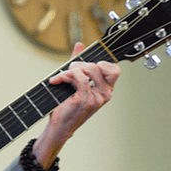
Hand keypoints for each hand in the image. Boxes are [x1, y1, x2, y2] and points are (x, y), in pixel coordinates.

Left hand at [33, 42, 120, 166]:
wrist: (59, 126)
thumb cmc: (67, 106)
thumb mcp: (74, 81)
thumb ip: (79, 63)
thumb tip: (80, 44)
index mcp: (106, 90)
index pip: (115, 70)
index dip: (101, 63)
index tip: (85, 66)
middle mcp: (105, 94)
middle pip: (99, 65)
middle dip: (80, 64)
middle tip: (69, 71)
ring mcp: (97, 98)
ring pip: (89, 69)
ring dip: (72, 69)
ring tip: (62, 77)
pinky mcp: (86, 99)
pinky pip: (79, 77)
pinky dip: (65, 76)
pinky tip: (55, 81)